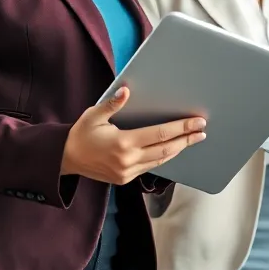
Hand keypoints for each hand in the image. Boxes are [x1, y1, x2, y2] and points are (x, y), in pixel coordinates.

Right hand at [61, 87, 206, 184]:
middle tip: (203, 131)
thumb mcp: (94, 115)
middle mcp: (128, 160)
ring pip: (161, 161)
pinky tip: (174, 150)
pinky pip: (150, 167)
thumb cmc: (81, 133)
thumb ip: (112, 103)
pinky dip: (164, 158)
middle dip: (187, 140)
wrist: (65, 159)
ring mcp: (127, 172)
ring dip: (179, 150)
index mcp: (123, 143)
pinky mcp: (125, 179)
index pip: (160, 134)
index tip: (198, 122)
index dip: (181, 128)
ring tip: (193, 139)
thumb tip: (126, 89)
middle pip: (166, 150)